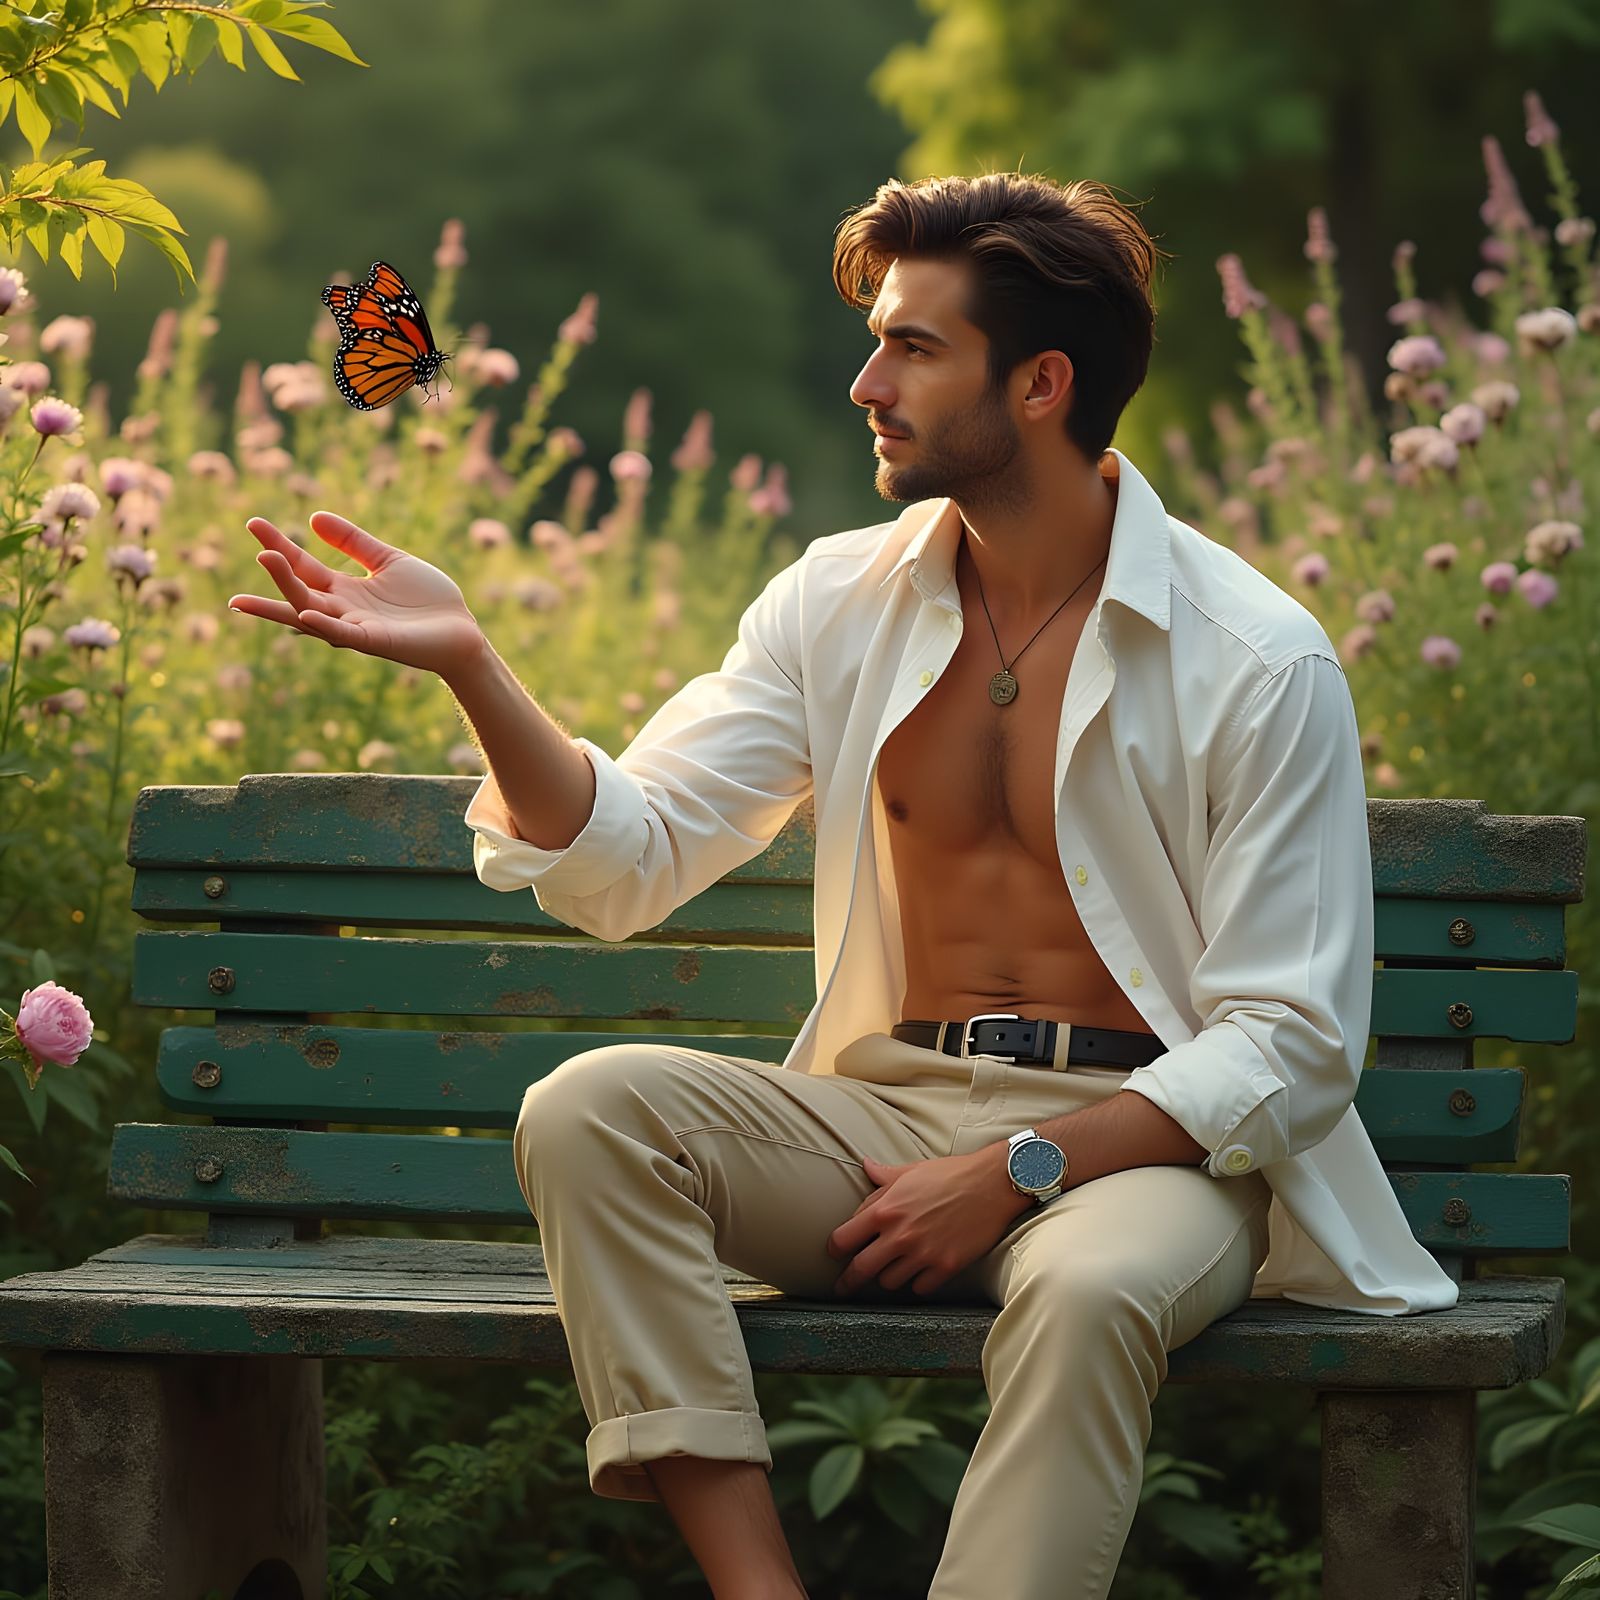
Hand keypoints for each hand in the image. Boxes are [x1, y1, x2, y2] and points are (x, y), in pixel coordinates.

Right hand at [228, 510, 487, 679]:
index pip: (303, 566)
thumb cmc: (428, 599)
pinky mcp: (375, 642)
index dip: (279, 545)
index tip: (253, 523)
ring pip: (312, 609)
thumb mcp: (388, 560)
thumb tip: (313, 517)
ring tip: (267, 561)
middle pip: (299, 588)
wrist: (462, 631)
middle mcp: (343, 610)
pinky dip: (323, 624)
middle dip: (277, 569)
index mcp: (344, 590)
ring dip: (288, 589)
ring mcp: (356, 627)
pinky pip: (343, 634)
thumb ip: (354, 542)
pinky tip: (304, 612)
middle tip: (257, 546)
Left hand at [826, 1148, 1025, 1298]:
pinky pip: (919, 1288)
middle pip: (860, 1270)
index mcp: (885, 1209)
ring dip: (888, 1276)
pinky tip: (921, 1271)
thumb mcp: (912, 1170)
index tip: (834, 1253)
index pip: (844, 1239)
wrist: (993, 1183)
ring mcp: (922, 1254)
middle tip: (844, 1287)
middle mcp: (900, 1235)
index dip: (835, 1249)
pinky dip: (917, 1282)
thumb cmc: (952, 1173)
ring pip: (889, 1282)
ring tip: (894, 1268)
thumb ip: (884, 1177)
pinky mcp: (945, 1267)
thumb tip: (866, 1166)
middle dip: (848, 1280)